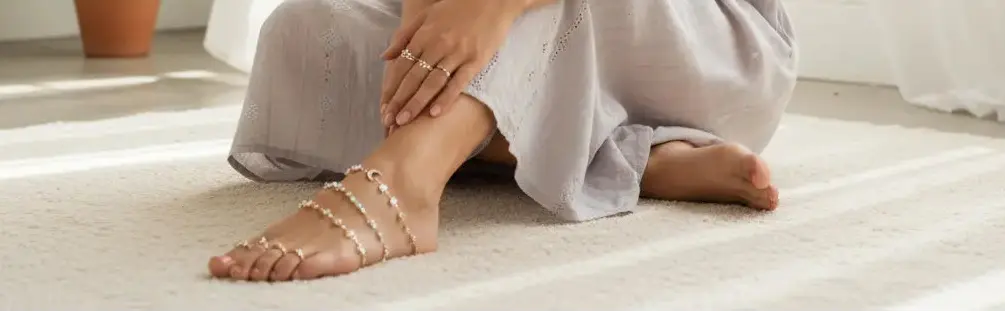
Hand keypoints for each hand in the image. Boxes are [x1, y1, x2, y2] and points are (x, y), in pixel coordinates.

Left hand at [379, 0, 523, 130]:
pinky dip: (446, 99)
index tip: (383, 107)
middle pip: (413, 78)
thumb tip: (384, 57)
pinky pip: (458, 83)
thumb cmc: (457, 8)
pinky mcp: (476, 61)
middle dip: (399, 101)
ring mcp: (457, 54)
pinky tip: (434, 114)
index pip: (401, 67)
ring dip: (416, 104)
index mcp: (423, 35)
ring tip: (404, 122)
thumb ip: (404, 36)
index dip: (390, 88)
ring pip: (432, 83)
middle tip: (387, 121)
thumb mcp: (426, 16)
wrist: (492, 0)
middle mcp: (437, 46)